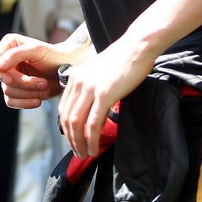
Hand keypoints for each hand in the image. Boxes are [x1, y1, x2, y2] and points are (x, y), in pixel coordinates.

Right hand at [0, 33, 71, 107]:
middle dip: (24, 84)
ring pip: (8, 92)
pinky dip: (25, 103)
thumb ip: (15, 55)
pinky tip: (38, 101)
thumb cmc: (54, 56)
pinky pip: (12, 102)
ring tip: (45, 88)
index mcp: (9, 45)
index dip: (3, 73)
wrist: (68, 70)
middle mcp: (6, 61)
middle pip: (3, 79)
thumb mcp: (37, 50)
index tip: (12, 79)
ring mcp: (11, 76)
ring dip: (28, 93)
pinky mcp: (17, 90)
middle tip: (43, 83)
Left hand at [57, 37, 153, 156]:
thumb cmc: (124, 59)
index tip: (74, 139)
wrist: (137, 47)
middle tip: (79, 152)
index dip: (67, 128)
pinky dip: (91, 139)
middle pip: (67, 118)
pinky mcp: (104, 94)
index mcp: (76, 77)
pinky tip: (94, 148)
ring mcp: (90, 88)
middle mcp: (78, 83)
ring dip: (79, 143)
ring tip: (85, 154)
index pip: (64, 108)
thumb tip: (95, 107)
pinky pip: (92, 123)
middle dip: (71, 139)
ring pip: (76, 123)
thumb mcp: (100, 72)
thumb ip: (92, 87)